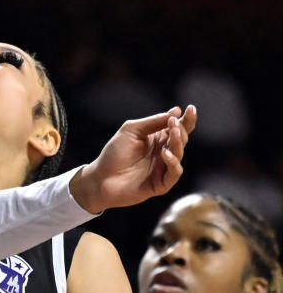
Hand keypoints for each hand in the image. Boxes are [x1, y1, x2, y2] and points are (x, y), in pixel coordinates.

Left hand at [71, 105, 196, 212]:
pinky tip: (165, 153)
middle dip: (180, 129)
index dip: (186, 119)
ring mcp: (163, 168)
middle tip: (173, 122)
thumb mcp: (132, 130)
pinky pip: (174, 173)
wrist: (101, 177)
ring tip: (172, 132)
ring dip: (178, 142)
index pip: (177, 128)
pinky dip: (173, 162)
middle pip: (181, 139)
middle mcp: (163, 152)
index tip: (191, 108)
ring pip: (179, 154)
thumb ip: (153, 122)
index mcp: (157, 138)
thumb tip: (176, 111)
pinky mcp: (161, 183)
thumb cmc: (115, 153)